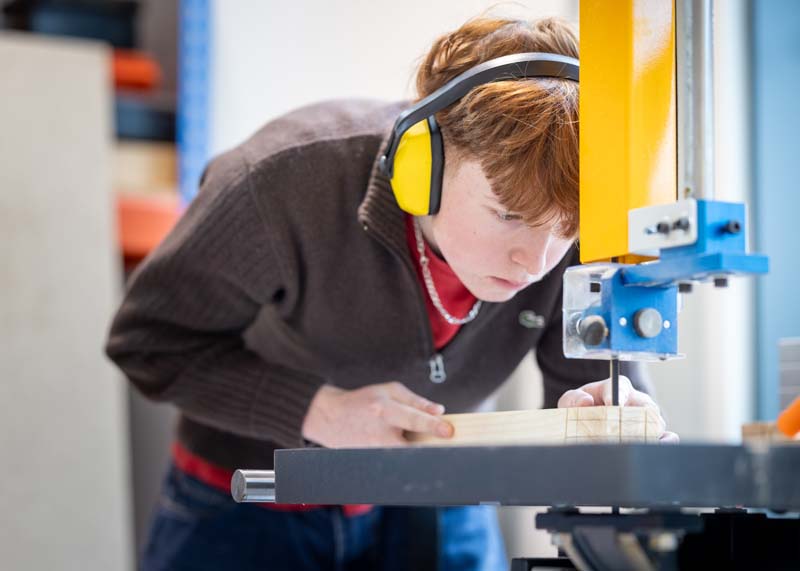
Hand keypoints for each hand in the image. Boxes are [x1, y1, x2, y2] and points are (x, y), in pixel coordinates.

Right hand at [301, 382, 453, 447]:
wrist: (331, 418)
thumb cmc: (364, 401)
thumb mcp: (389, 391)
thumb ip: (415, 401)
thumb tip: (439, 412)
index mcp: (383, 410)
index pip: (412, 419)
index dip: (432, 426)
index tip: (449, 431)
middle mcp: (379, 434)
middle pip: (412, 447)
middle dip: (430, 447)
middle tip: (444, 442)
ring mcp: (374, 452)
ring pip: (405, 457)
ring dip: (418, 451)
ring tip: (416, 442)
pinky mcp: (373, 462)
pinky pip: (397, 461)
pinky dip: (406, 455)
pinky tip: (403, 447)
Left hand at [557, 376, 678, 442]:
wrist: (587, 429)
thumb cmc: (581, 411)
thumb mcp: (571, 403)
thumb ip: (573, 399)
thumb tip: (586, 400)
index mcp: (617, 388)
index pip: (621, 387)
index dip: (617, 395)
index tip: (612, 405)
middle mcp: (637, 401)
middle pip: (644, 406)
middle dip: (631, 420)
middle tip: (617, 433)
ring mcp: (648, 418)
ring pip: (655, 423)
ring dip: (642, 434)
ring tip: (627, 443)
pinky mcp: (655, 435)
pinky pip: (667, 437)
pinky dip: (662, 443)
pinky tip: (651, 447)